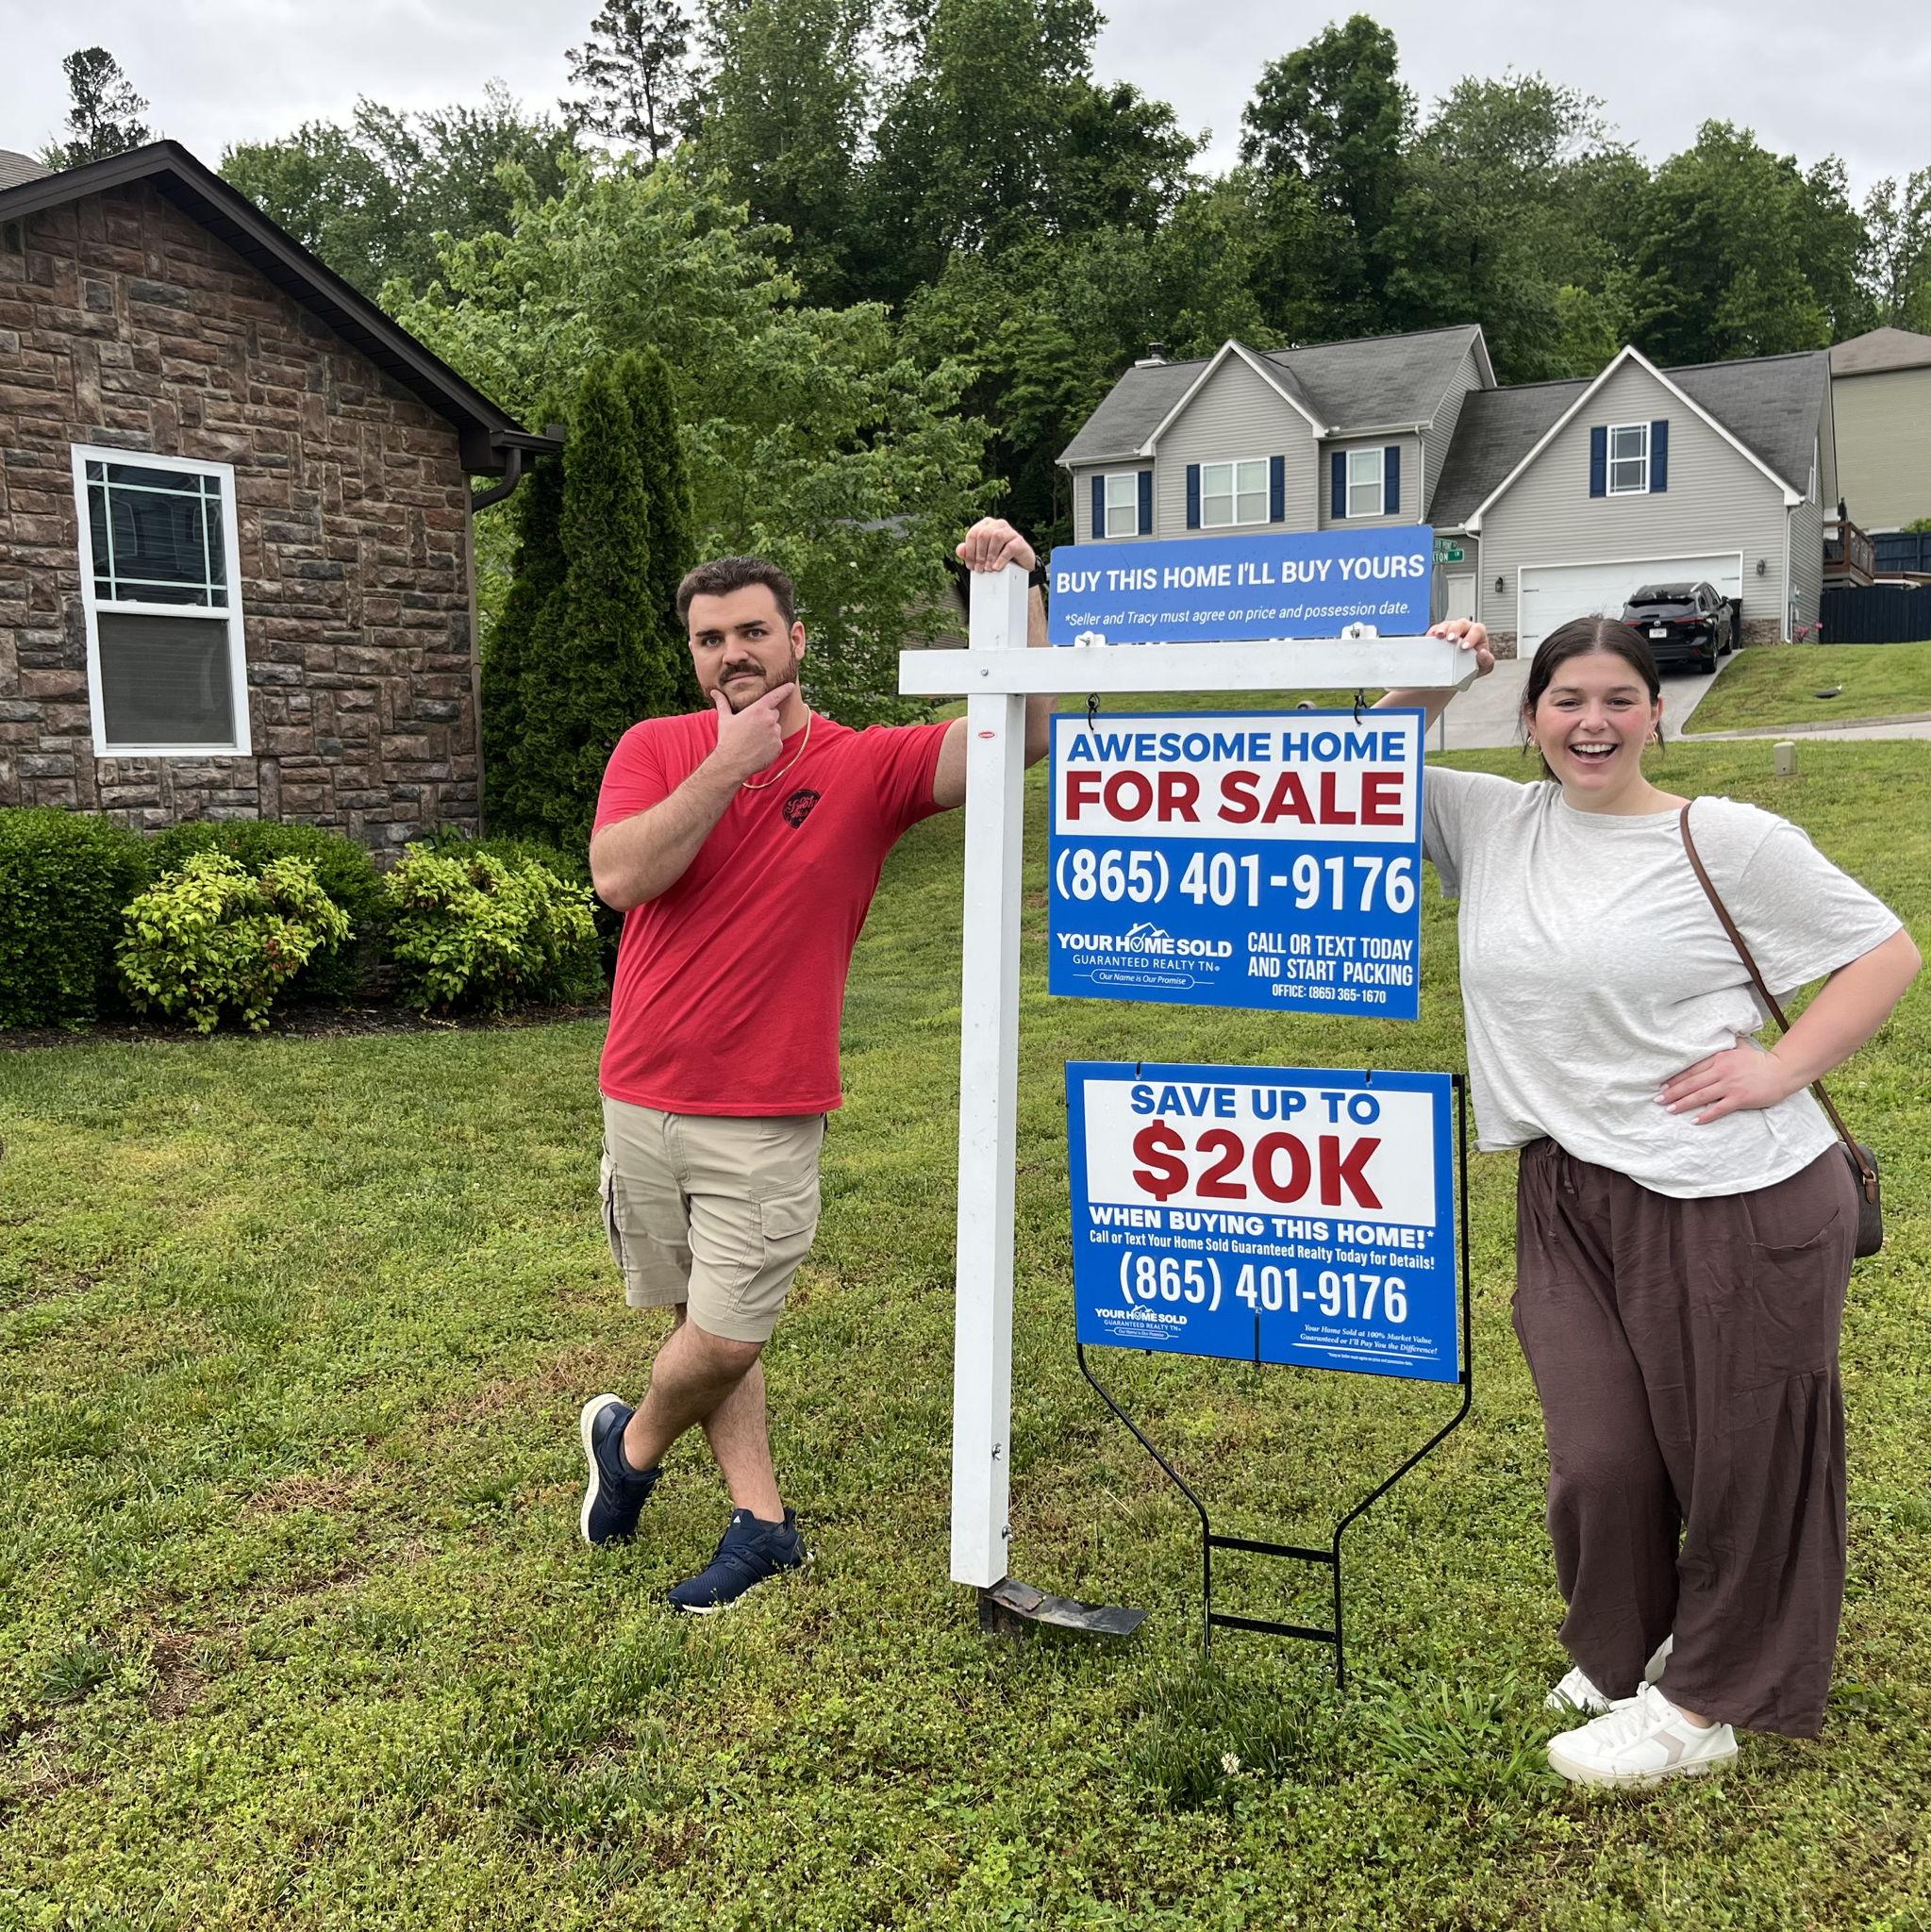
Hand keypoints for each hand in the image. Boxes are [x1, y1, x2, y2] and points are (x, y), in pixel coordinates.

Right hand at [709, 683, 795, 782]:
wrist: (732, 763)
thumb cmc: (728, 739)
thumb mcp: (724, 719)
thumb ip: (722, 703)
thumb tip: (714, 692)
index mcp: (758, 710)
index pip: (775, 695)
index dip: (784, 689)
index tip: (791, 685)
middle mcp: (769, 720)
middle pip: (774, 713)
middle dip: (767, 718)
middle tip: (753, 728)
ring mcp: (775, 734)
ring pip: (776, 729)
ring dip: (769, 732)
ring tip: (754, 741)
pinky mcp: (778, 746)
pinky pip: (777, 742)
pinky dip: (771, 745)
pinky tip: (759, 749)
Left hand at [956, 518, 1034, 574]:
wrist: (1019, 567)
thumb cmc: (998, 558)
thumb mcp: (981, 556)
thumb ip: (968, 552)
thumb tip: (960, 549)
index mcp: (986, 525)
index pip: (973, 534)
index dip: (969, 551)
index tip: (971, 566)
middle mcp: (998, 524)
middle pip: (983, 535)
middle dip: (979, 554)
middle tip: (979, 569)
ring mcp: (1010, 531)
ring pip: (996, 537)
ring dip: (990, 555)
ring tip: (988, 569)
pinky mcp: (1019, 541)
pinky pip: (1009, 547)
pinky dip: (1001, 558)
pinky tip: (997, 567)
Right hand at [1428, 618, 1493, 678]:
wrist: (1460, 671)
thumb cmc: (1474, 665)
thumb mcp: (1484, 666)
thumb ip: (1486, 660)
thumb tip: (1483, 653)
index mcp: (1478, 634)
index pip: (1477, 630)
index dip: (1471, 637)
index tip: (1464, 647)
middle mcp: (1465, 629)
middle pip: (1461, 623)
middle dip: (1455, 630)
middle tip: (1450, 639)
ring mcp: (1452, 629)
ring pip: (1448, 624)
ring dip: (1442, 629)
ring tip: (1438, 636)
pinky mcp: (1440, 633)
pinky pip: (1436, 628)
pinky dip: (1432, 632)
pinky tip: (1430, 637)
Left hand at [1658, 1041, 1800, 1123]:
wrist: (1783, 1070)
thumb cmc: (1759, 1060)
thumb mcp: (1739, 1048)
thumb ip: (1724, 1046)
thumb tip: (1715, 1038)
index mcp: (1719, 1058)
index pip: (1691, 1069)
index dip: (1675, 1078)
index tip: (1662, 1085)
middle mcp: (1722, 1071)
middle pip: (1692, 1083)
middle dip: (1673, 1092)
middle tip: (1658, 1099)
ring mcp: (1731, 1085)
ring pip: (1701, 1096)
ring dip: (1683, 1103)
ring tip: (1669, 1109)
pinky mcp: (1740, 1098)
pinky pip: (1718, 1108)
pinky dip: (1705, 1115)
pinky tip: (1694, 1120)